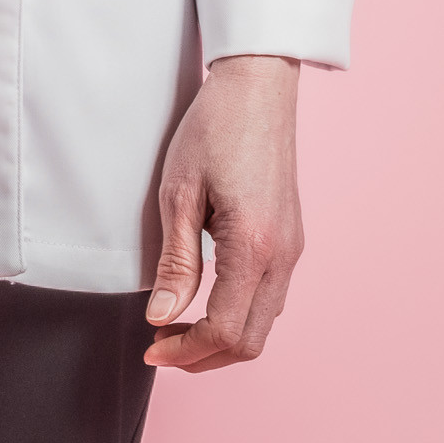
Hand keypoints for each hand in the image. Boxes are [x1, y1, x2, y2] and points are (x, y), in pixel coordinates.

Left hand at [145, 53, 302, 370]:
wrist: (257, 86)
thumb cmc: (214, 129)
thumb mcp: (179, 194)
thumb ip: (176, 263)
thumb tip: (162, 317)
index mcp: (254, 246)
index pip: (225, 331)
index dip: (185, 351)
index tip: (150, 348)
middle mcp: (283, 255)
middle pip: (251, 341)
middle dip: (204, 356)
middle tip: (160, 345)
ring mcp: (293, 247)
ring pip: (264, 323)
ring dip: (222, 338)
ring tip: (176, 326)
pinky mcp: (291, 238)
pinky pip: (270, 297)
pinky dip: (238, 315)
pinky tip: (205, 301)